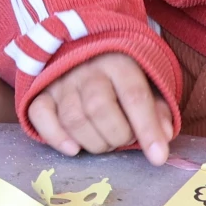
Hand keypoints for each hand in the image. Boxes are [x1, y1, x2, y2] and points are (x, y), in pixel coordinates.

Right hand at [27, 52, 173, 164]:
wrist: (80, 49)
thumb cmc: (119, 76)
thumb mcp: (145, 83)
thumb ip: (157, 107)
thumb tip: (165, 135)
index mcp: (119, 62)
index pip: (134, 96)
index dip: (148, 129)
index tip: (158, 157)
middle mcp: (87, 68)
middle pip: (100, 108)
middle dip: (117, 135)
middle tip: (123, 140)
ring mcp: (60, 80)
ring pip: (73, 118)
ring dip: (93, 142)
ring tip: (104, 143)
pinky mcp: (40, 92)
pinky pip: (41, 116)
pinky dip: (56, 137)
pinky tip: (73, 149)